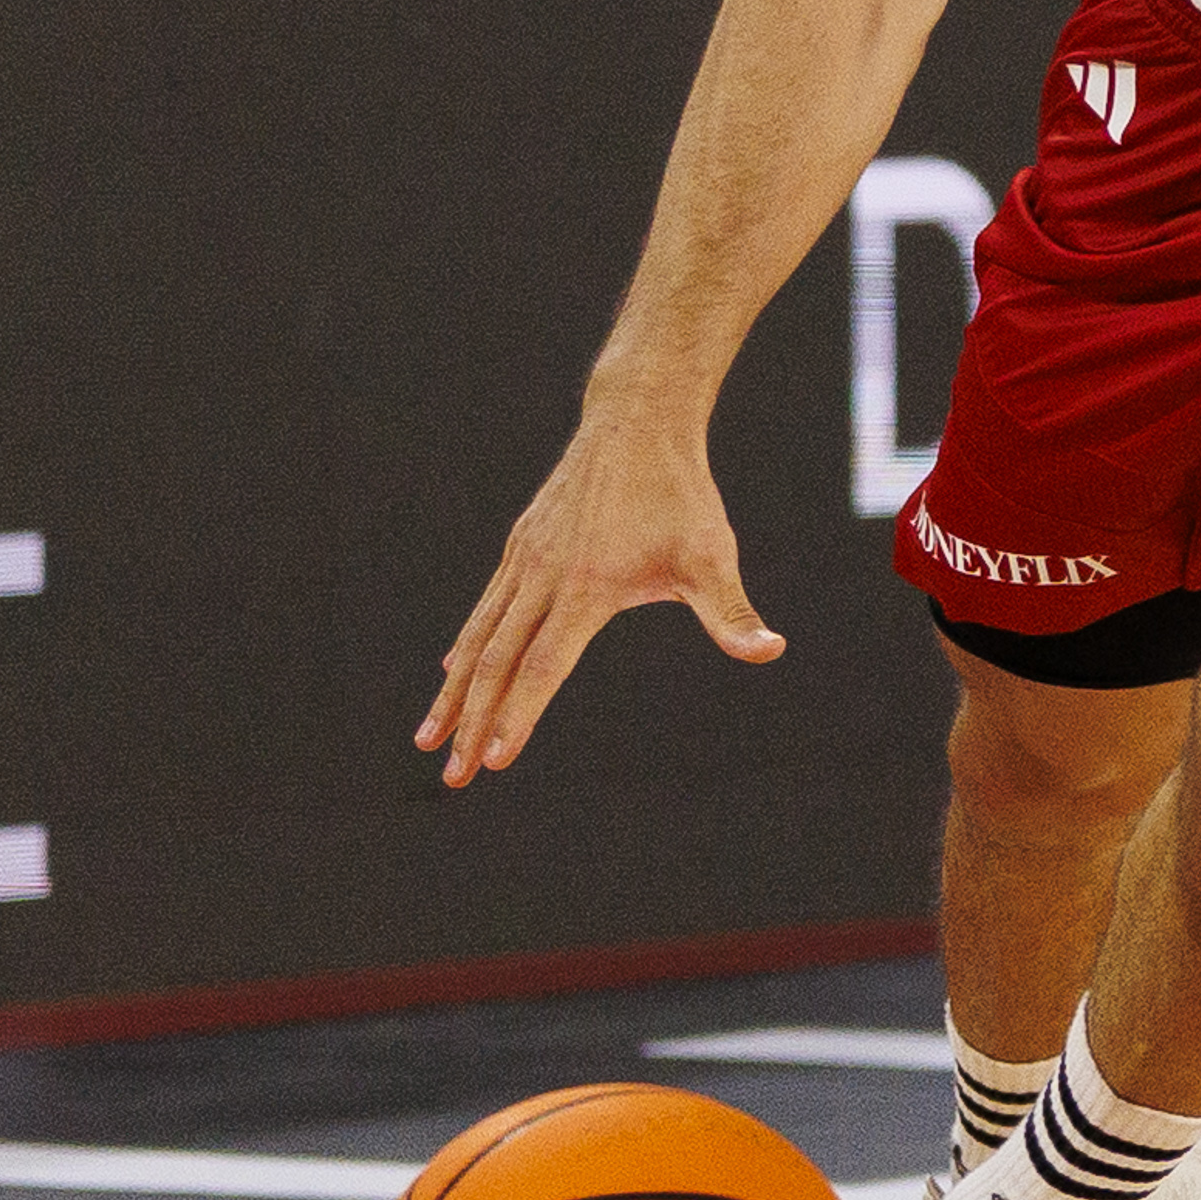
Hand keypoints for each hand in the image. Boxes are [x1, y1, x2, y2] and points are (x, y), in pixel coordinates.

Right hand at [419, 399, 780, 784]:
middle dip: (471, 723)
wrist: (637, 421)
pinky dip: (467, 644)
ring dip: (454, 692)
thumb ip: (732, 613)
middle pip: (496, 662)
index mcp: (586, 588)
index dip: (518, 716)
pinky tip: (452, 668)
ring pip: (479, 636)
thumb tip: (771, 649)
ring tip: (429, 738)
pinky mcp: (521, 544)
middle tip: (453, 777)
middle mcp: (543, 576)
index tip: (494, 761)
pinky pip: (487, 606)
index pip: (543, 667)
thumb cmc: (679, 494)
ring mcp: (526, 559)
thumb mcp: (711, 555)